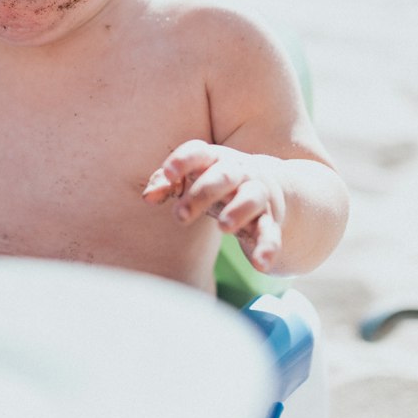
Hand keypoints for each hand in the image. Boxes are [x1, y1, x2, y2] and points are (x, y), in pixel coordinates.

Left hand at [143, 140, 284, 272]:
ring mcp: (256, 195)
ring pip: (251, 198)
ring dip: (238, 211)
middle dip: (202, 193)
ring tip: (223, 227)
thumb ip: (166, 183)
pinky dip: (267, 248)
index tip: (168, 173)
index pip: (198, 152)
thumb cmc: (214, 181)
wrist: (267, 186)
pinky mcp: (269, 221)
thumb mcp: (191, 178)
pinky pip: (270, 233)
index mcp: (214, 158)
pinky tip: (260, 264)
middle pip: (223, 176)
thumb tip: (147, 196)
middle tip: (180, 215)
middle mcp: (239, 172)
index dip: (182, 160)